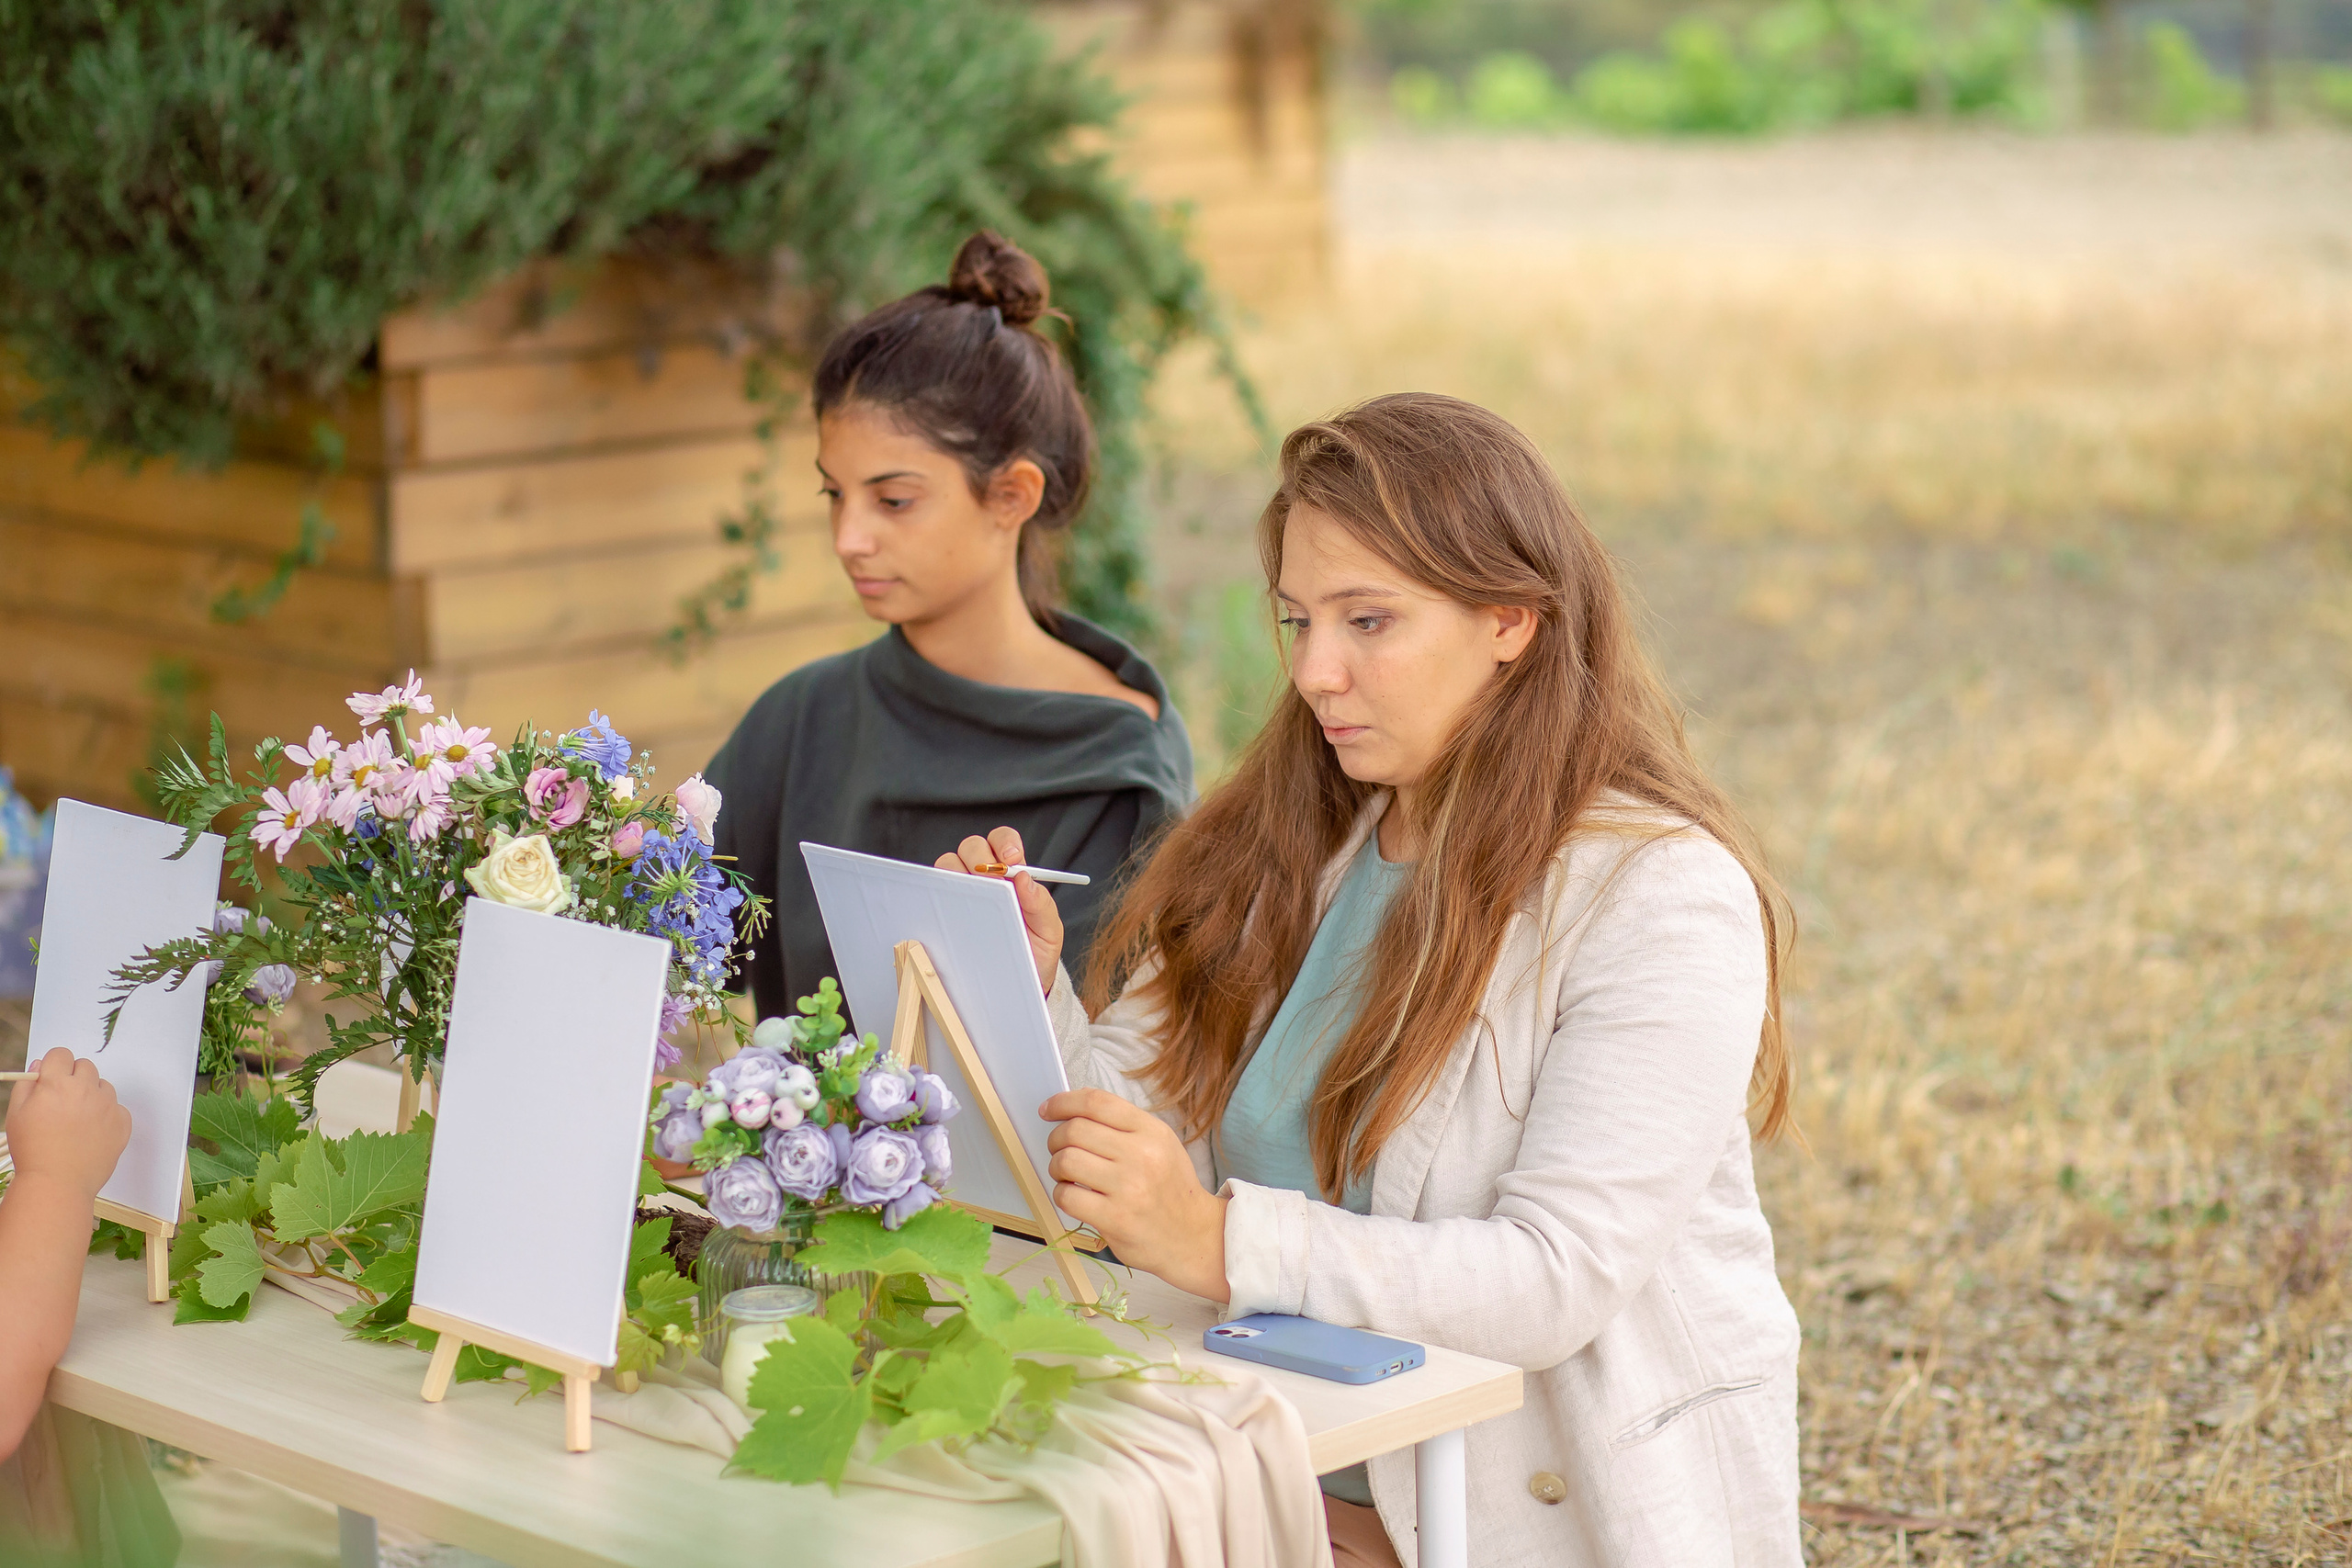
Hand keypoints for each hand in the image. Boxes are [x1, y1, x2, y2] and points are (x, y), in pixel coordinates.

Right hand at [4, 1049, 131, 1203]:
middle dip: (74, 1078)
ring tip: (77, 1120)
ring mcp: (108, 1106)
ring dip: (92, 1095)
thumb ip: (28, 1085)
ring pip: (103, 1086)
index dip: (55, 1066)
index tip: (52, 1079)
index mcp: (57, 1084)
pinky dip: (107, 1115)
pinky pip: (117, 1108)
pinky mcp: (123, 1123)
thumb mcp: (16, 1114)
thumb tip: (41, 1065)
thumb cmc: (33, 1150)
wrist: (57, 1183)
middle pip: (85, 1066)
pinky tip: (92, 1132)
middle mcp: (86, 1090)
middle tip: (63, 1101)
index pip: (61, 1054)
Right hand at [935, 827, 1062, 993]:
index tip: (1011, 859)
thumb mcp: (1048, 931)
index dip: (1004, 843)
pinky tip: (949, 910)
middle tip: (989, 879)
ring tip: (971, 899)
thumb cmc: (1034, 953)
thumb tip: (1025, 879)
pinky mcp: (944, 913)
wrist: (1018, 984)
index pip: (1002, 842)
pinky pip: (932, 894)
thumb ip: (1042, 904)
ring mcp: (961, 894)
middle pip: (971, 847)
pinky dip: (935, 895)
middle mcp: (983, 878)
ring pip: (946, 865)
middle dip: (978, 856)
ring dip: (955, 874)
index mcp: (1011, 874)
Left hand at [1041, 1088, 1229, 1302]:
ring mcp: (1128, 1187)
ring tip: (1068, 1175)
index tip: (1048, 1109)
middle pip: (1075, 1130)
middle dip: (1056, 1139)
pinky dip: (1062, 1194)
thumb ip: (1124, 1126)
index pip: (1096, 1102)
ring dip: (1057, 1167)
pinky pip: (1067, 1196)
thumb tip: (1074, 1112)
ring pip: (1066, 1160)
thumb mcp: (1161, 1144)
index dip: (1063, 1102)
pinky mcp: (1115, 1218)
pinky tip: (1075, 1196)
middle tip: (1060, 1150)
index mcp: (1151, 1131)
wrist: (1193, 1235)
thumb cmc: (1170, 1188)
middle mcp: (1141, 1155)